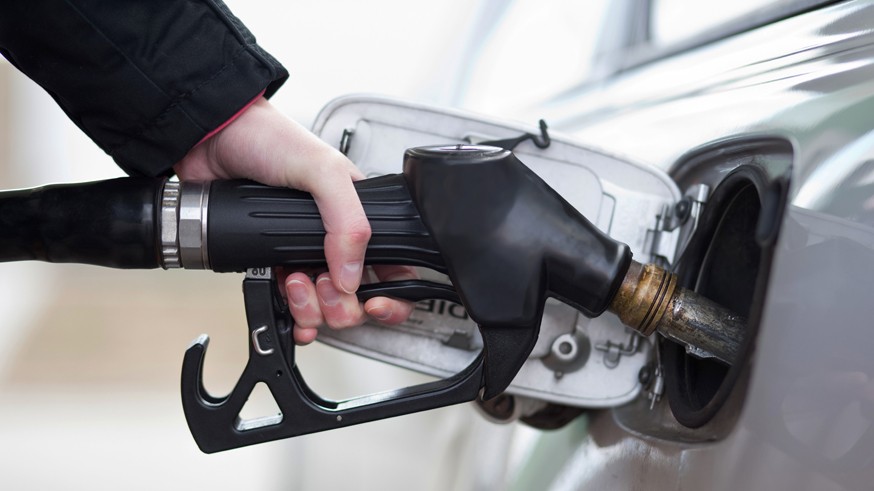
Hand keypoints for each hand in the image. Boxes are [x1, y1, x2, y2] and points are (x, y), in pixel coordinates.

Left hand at [174, 97, 414, 343]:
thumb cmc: (269, 138)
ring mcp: (302, 253)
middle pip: (357, 299)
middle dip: (341, 305)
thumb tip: (352, 276)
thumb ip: (348, 222)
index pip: (394, 266)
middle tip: (322, 285)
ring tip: (293, 281)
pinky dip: (291, 314)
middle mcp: (335, 239)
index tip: (373, 304)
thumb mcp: (322, 171)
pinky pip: (289, 304)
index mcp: (358, 215)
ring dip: (311, 307)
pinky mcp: (270, 263)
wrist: (212, 138)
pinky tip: (286, 303)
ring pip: (324, 307)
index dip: (390, 295)